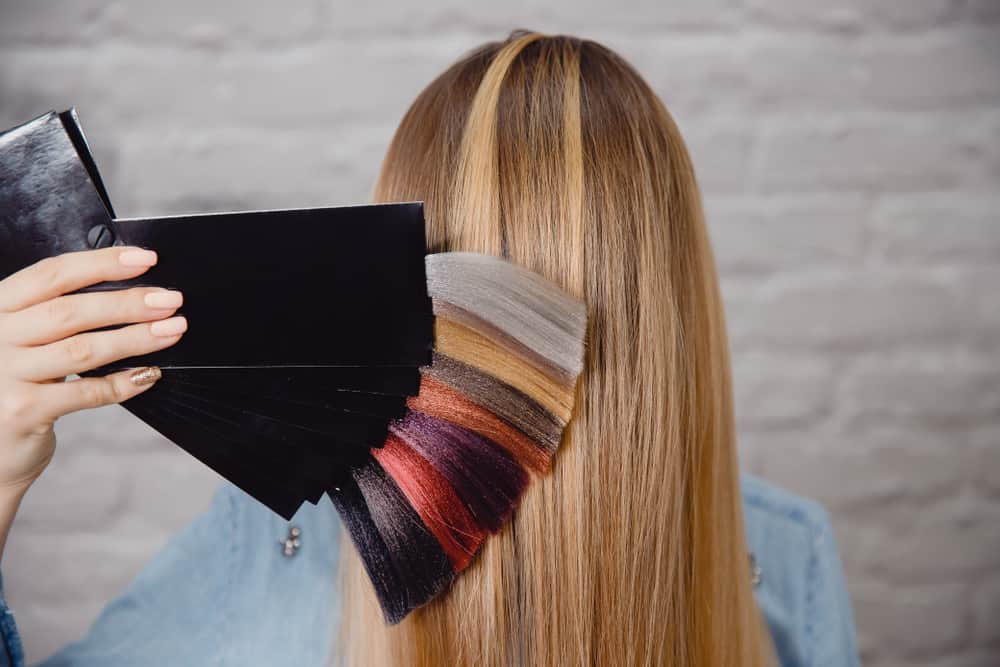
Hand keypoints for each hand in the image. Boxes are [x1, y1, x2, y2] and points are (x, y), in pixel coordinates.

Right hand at [0, 246, 186, 498]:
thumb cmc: (13, 386)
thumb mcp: (22, 340)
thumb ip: (55, 315)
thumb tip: (131, 291)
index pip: (51, 274)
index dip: (101, 264)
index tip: (145, 259)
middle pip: (71, 310)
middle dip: (128, 302)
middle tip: (171, 300)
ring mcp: (5, 374)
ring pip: (83, 349)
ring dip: (136, 338)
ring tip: (172, 330)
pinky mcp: (22, 411)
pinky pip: (87, 392)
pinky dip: (124, 382)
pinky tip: (149, 374)